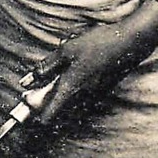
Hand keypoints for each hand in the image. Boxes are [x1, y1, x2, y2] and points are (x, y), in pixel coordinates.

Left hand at [24, 14, 157, 127]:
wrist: (130, 42)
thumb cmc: (98, 44)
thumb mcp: (67, 50)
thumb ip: (47, 66)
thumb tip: (28, 80)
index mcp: (72, 87)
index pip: (51, 113)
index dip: (38, 115)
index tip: (31, 113)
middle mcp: (84, 96)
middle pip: (61, 109)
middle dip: (50, 101)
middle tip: (43, 88)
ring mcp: (96, 94)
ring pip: (74, 101)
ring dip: (65, 92)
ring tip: (63, 73)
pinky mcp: (104, 88)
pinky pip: (85, 94)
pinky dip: (77, 86)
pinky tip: (80, 67)